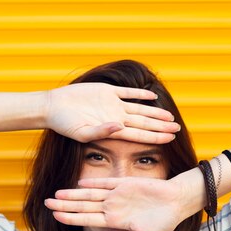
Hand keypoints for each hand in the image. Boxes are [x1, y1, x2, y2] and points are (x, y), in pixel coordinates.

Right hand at [44, 83, 179, 143]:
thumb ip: (101, 132)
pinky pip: (127, 93)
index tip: (171, 138)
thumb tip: (119, 128)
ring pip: (140, 109)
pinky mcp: (107, 91)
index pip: (140, 134)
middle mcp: (116, 118)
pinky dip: (140, 94)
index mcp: (113, 130)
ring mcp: (113, 105)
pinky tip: (152, 96)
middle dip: (161, 127)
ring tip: (170, 117)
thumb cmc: (64, 124)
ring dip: (155, 112)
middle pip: (144, 123)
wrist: (52, 107)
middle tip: (178, 129)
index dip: (156, 136)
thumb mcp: (82, 132)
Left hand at [44, 177, 185, 230]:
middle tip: (46, 203)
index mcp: (115, 221)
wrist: (177, 202)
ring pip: (90, 194)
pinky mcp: (125, 183)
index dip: (71, 218)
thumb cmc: (163, 222)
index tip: (55, 218)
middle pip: (83, 206)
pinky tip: (79, 183)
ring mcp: (117, 195)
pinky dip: (93, 183)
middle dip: (64, 205)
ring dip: (73, 194)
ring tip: (56, 194)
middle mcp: (113, 207)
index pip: (87, 219)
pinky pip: (106, 182)